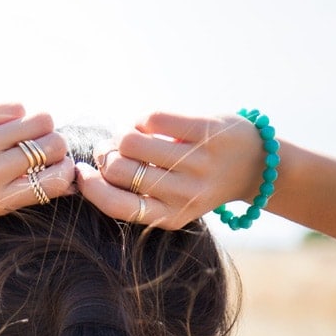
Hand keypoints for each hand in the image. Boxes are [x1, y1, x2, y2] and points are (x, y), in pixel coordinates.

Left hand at [0, 104, 74, 221]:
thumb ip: (24, 193)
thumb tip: (71, 179)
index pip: (54, 181)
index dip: (66, 171)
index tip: (61, 166)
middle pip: (53, 146)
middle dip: (56, 145)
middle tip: (44, 146)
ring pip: (41, 120)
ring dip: (40, 126)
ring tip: (26, 133)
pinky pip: (16, 107)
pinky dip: (15, 115)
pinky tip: (1, 124)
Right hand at [75, 112, 266, 229]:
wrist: (255, 165)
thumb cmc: (200, 183)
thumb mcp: (172, 202)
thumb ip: (137, 194)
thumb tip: (88, 171)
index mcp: (170, 216)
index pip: (116, 204)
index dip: (89, 186)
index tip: (80, 172)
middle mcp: (184, 193)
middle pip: (119, 169)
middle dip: (105, 155)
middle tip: (109, 149)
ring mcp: (197, 162)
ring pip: (131, 141)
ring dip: (122, 134)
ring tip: (129, 137)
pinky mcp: (205, 131)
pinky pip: (152, 119)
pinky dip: (143, 120)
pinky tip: (151, 126)